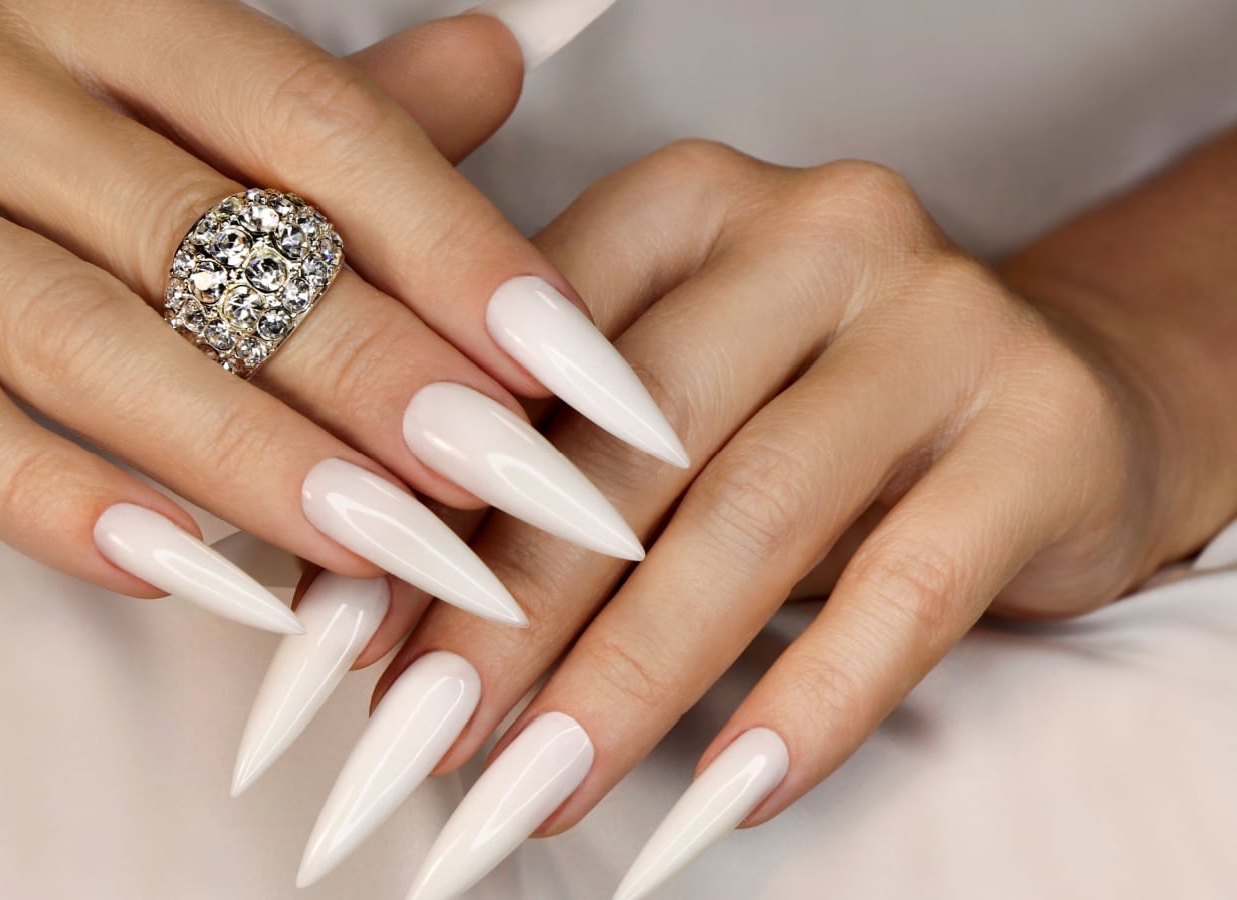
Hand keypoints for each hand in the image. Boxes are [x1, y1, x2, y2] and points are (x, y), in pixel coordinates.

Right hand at [0, 3, 659, 630]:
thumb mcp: (140, 137)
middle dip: (377, 367)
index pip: (299, 113)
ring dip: (255, 454)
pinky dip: (73, 506)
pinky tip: (193, 574)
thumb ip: (310, 125)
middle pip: (209, 232)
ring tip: (388, 546)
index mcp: (82, 9)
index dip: (447, 236)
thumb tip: (495, 66)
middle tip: (506, 477)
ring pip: (87, 335)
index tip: (565, 359)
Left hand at [327, 138, 1236, 896]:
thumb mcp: (667, 407)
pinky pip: (908, 589)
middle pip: (628, 443)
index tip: (352, 640)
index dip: (428, 504)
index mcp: (685, 205)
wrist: (1055, 394)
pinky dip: (809, 701)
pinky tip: (728, 795)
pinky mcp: (1042, 429)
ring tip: (537, 790)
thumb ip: (536, 469)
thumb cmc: (809, 408)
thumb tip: (356, 613)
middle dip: (510, 610)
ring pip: (752, 516)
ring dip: (629, 675)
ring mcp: (940, 321)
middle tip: (420, 739)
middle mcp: (814, 233)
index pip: (524, 357)